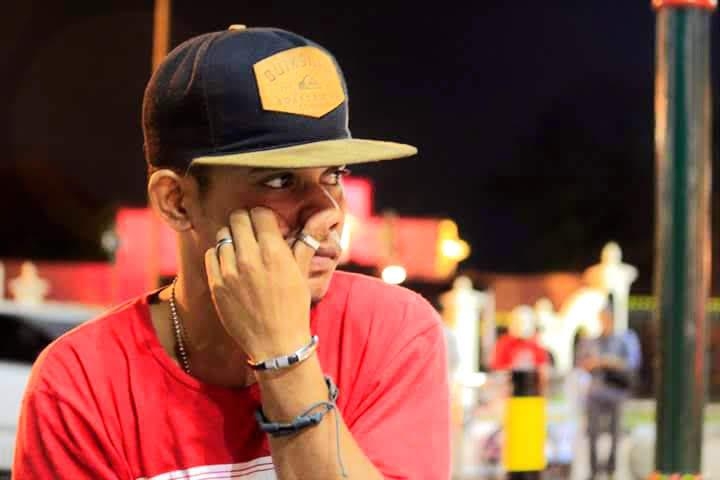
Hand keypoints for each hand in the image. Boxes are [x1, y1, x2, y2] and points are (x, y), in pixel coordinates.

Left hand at [204, 207, 334, 360]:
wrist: (276, 343)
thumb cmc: (293, 308)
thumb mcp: (302, 273)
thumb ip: (305, 243)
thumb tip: (319, 219)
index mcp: (274, 252)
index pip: (260, 213)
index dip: (265, 217)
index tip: (268, 226)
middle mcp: (249, 257)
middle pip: (238, 218)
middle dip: (247, 221)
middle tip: (253, 233)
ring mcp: (229, 271)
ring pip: (223, 234)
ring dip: (233, 237)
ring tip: (242, 249)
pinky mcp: (216, 284)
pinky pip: (211, 254)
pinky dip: (220, 254)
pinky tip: (231, 263)